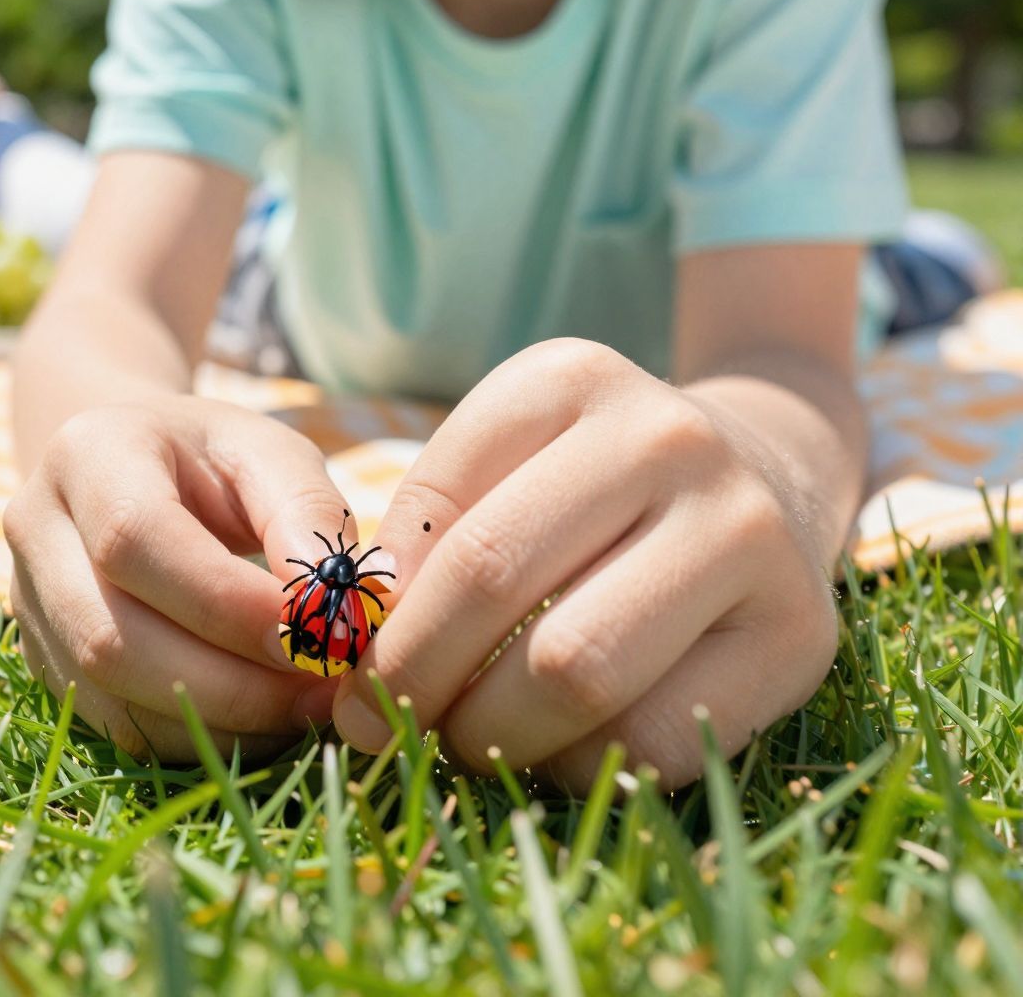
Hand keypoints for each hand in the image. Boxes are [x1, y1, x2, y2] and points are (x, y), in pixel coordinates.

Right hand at [4, 397, 364, 761]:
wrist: (136, 467)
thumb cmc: (214, 461)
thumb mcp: (270, 454)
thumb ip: (307, 515)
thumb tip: (334, 608)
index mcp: (87, 453)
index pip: (134, 538)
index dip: (224, 603)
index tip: (316, 637)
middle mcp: (35, 526)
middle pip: (108, 635)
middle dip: (227, 683)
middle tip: (321, 691)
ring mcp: (27, 600)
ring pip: (107, 694)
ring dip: (216, 720)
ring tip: (301, 705)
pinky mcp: (42, 657)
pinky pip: (114, 722)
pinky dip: (194, 735)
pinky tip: (257, 717)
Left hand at [327, 338, 843, 789]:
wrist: (769, 471)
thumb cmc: (591, 484)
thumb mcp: (504, 464)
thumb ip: (427, 534)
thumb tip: (356, 644)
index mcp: (571, 381)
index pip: (436, 514)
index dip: (377, 611)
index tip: (343, 668)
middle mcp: (668, 439)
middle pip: (493, 581)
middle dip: (416, 672)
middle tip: (379, 724)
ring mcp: (746, 532)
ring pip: (575, 670)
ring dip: (490, 731)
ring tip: (460, 739)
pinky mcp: (800, 634)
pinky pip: (656, 736)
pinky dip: (581, 764)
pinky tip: (557, 747)